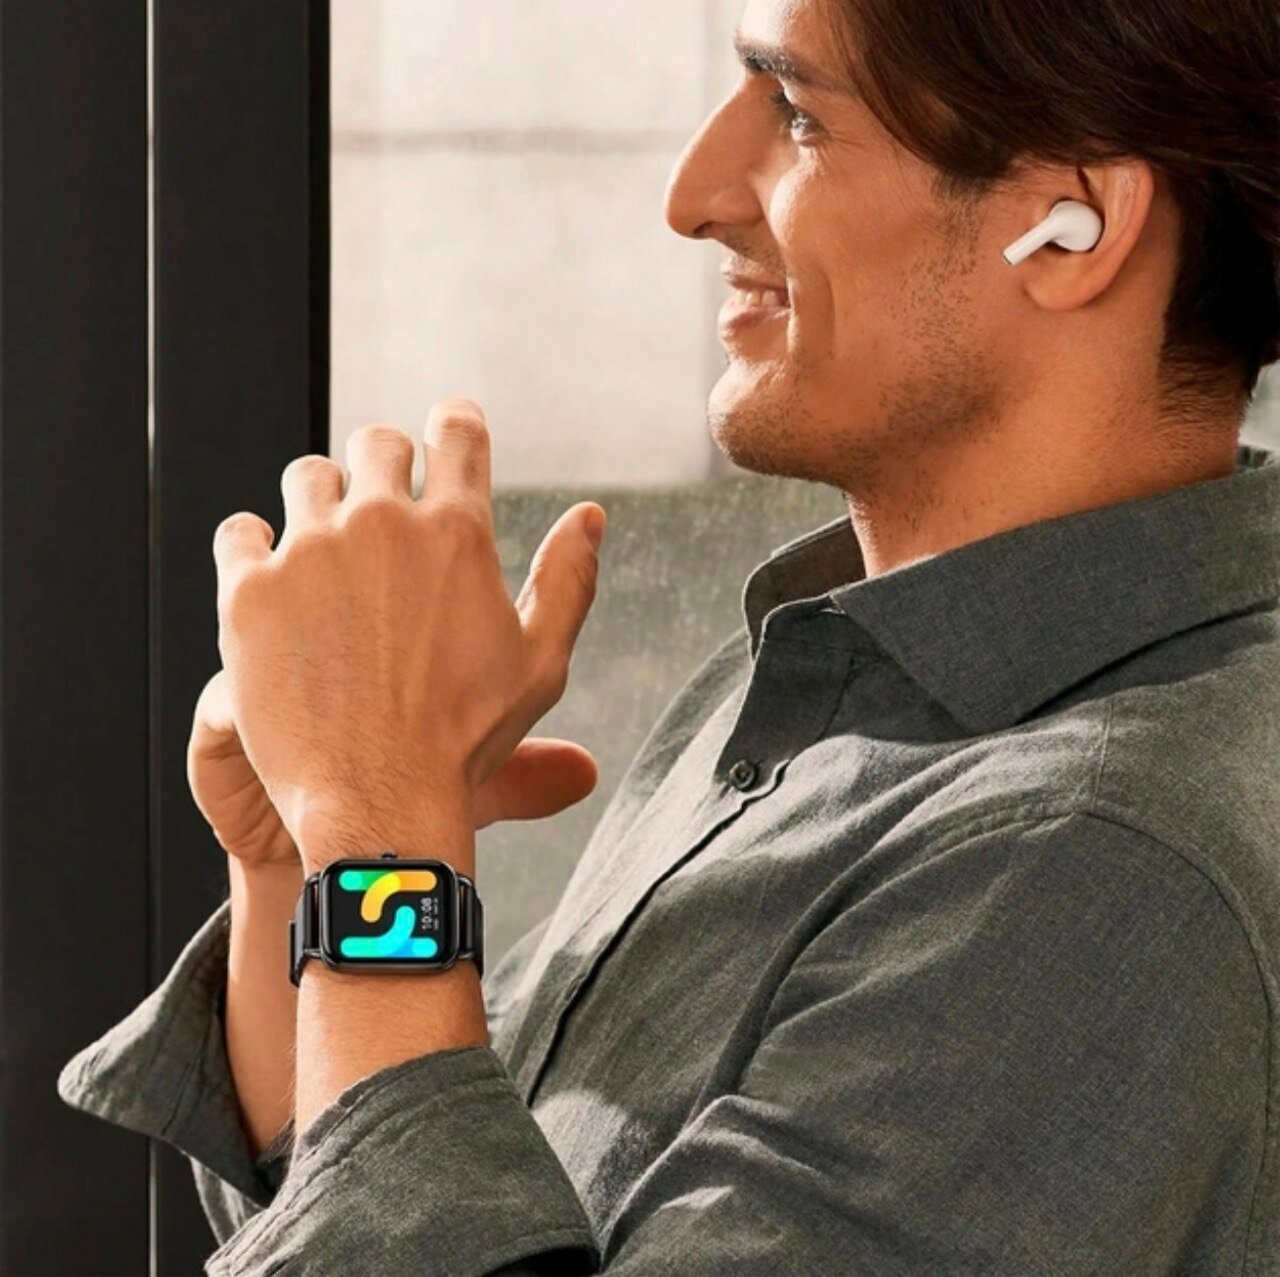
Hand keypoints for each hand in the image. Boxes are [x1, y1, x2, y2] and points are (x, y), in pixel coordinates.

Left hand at [211, 399, 605, 866]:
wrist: (377, 800)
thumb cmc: (464, 738)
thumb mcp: (540, 661)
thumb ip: (568, 578)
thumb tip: (590, 515)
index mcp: (457, 533)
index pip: (457, 432)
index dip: (454, 425)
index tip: (445, 432)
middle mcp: (381, 524)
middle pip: (376, 443)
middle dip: (385, 464)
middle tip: (381, 509)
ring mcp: (309, 553)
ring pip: (307, 477)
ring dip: (322, 501)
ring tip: (325, 553)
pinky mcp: (249, 591)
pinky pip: (239, 531)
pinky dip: (254, 546)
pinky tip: (271, 581)